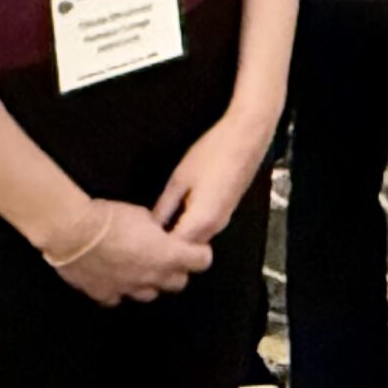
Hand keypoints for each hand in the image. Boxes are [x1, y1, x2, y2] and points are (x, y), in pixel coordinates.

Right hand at [46, 198, 213, 306]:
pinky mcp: (105, 295)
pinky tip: (114, 277)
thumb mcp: (142, 214)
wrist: (74, 233)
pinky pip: (119, 297)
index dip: (199, 252)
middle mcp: (152, 277)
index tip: (192, 246)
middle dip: (176, 270)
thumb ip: (155, 229)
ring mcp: (128, 289)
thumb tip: (155, 233)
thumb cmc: (111, 218)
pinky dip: (120, 289)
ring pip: (150, 294)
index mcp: (167, 255)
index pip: (201, 261)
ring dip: (149, 282)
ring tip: (138, 267)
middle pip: (178, 282)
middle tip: (166, 256)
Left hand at [152, 106, 275, 247]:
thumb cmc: (214, 153)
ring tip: (159, 225)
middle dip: (168, 247)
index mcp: (201, 220)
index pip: (174, 250)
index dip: (155, 248)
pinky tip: (178, 213)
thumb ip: (165, 206)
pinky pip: (205, 229)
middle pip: (187, 249)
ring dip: (179, 237)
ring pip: (197, 239)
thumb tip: (152, 225)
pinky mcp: (227, 211)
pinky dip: (190, 228)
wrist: (247, 137)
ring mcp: (224, 220)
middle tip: (146, 236)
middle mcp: (215, 226)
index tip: (141, 241)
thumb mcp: (180, 178)